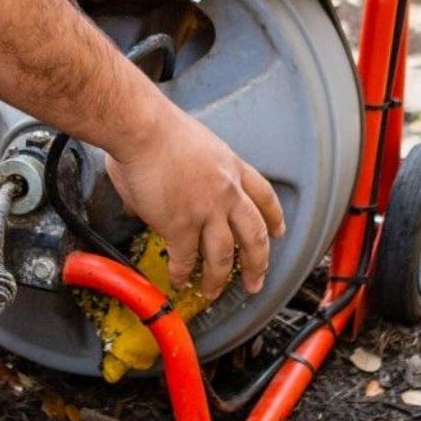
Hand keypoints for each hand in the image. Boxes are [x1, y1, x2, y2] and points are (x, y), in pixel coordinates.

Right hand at [106, 105, 284, 296]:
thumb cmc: (157, 130)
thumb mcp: (191, 146)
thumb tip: (161, 195)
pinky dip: (183, 273)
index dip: (274, 217)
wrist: (143, 130)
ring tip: (213, 291)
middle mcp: (226, 192)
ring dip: (219, 278)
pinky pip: (186, 258)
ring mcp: (207, 211)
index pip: (264, 195)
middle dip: (258, 263)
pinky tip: (179, 281)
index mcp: (230, 167)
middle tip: (256, 279)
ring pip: (224, 256)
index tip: (277, 230)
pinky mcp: (181, 225)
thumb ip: (186, 173)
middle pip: (254, 236)